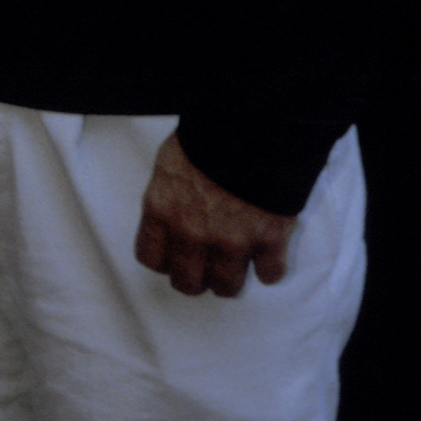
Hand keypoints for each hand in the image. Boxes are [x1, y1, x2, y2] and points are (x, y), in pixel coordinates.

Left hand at [134, 133, 294, 296]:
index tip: (173, 259)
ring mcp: (231, 242)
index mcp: (161, 212)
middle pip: (187, 282)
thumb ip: (167, 199)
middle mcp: (191, 234)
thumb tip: (171, 215)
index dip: (164, 262)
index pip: (151, 258)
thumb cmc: (205, 141)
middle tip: (205, 271)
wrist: (249, 133)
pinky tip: (267, 260)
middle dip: (195, 279)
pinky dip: (270, 270)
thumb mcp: (169, 166)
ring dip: (230, 280)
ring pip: (227, 286)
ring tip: (235, 268)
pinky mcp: (268, 242)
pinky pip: (269, 274)